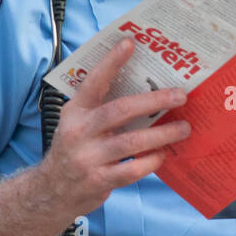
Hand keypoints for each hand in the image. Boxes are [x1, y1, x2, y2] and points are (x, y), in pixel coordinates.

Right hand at [37, 38, 191, 215]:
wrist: (51, 191)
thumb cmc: (75, 150)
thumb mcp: (79, 124)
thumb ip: (103, 109)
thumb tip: (146, 90)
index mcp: (75, 112)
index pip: (93, 82)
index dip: (111, 62)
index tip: (130, 43)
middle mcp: (78, 132)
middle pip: (119, 110)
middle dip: (153, 101)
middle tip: (180, 95)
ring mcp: (87, 158)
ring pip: (130, 142)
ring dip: (162, 134)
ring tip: (184, 128)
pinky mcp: (98, 181)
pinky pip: (132, 170)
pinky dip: (151, 161)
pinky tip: (163, 154)